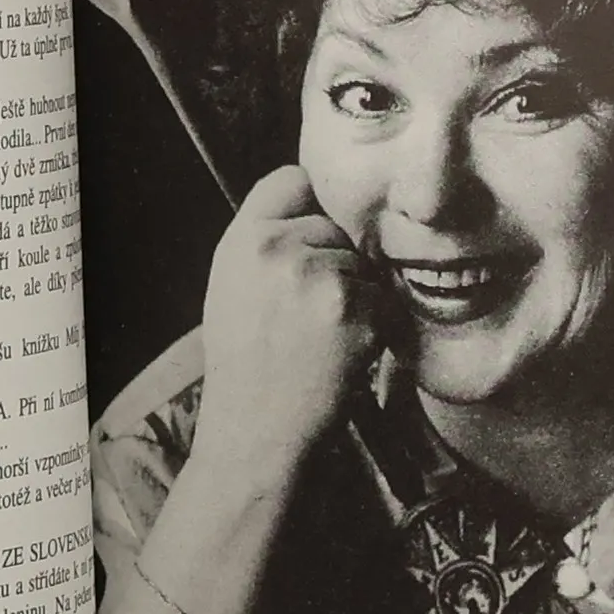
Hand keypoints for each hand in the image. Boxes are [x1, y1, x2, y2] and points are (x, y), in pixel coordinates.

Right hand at [194, 164, 386, 479]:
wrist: (256, 434)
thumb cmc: (244, 366)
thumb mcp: (230, 288)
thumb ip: (264, 242)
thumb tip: (313, 208)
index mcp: (242, 241)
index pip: (292, 180)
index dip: (305, 209)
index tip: (305, 241)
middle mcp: (278, 250)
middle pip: (333, 226)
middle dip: (331, 262)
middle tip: (304, 316)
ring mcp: (320, 278)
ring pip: (361, 264)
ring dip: (354, 296)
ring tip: (317, 339)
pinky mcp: (357, 310)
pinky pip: (383, 299)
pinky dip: (372, 327)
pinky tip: (338, 355)